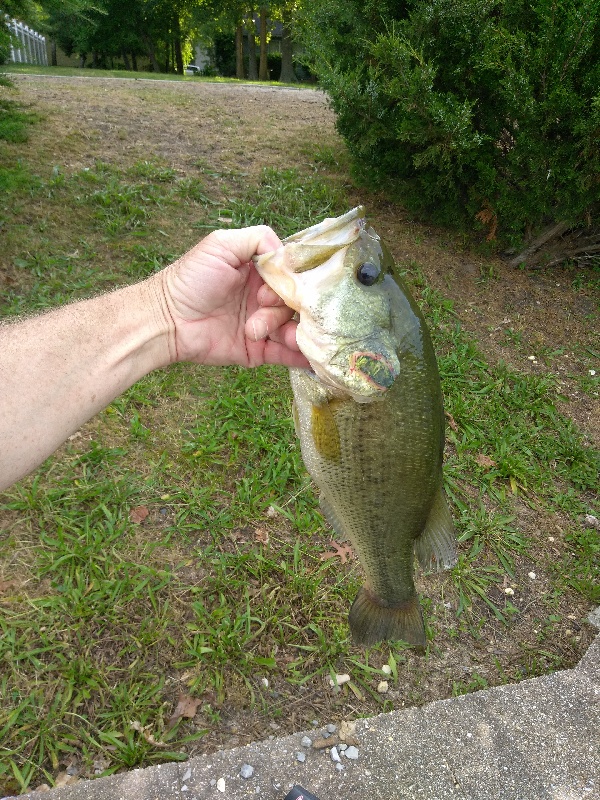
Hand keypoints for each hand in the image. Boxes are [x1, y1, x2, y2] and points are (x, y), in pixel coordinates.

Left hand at [159, 227, 308, 368]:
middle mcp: (263, 299)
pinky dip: (300, 356)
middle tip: (260, 305)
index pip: (291, 276)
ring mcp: (262, 326)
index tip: (269, 285)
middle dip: (283, 306)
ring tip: (270, 332)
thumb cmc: (191, 280)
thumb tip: (287, 255)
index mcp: (259, 273)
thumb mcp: (222, 244)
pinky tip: (310, 357)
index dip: (290, 280)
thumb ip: (258, 239)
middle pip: (294, 303)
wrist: (167, 320)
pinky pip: (285, 355)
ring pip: (292, 328)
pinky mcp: (257, 351)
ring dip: (290, 331)